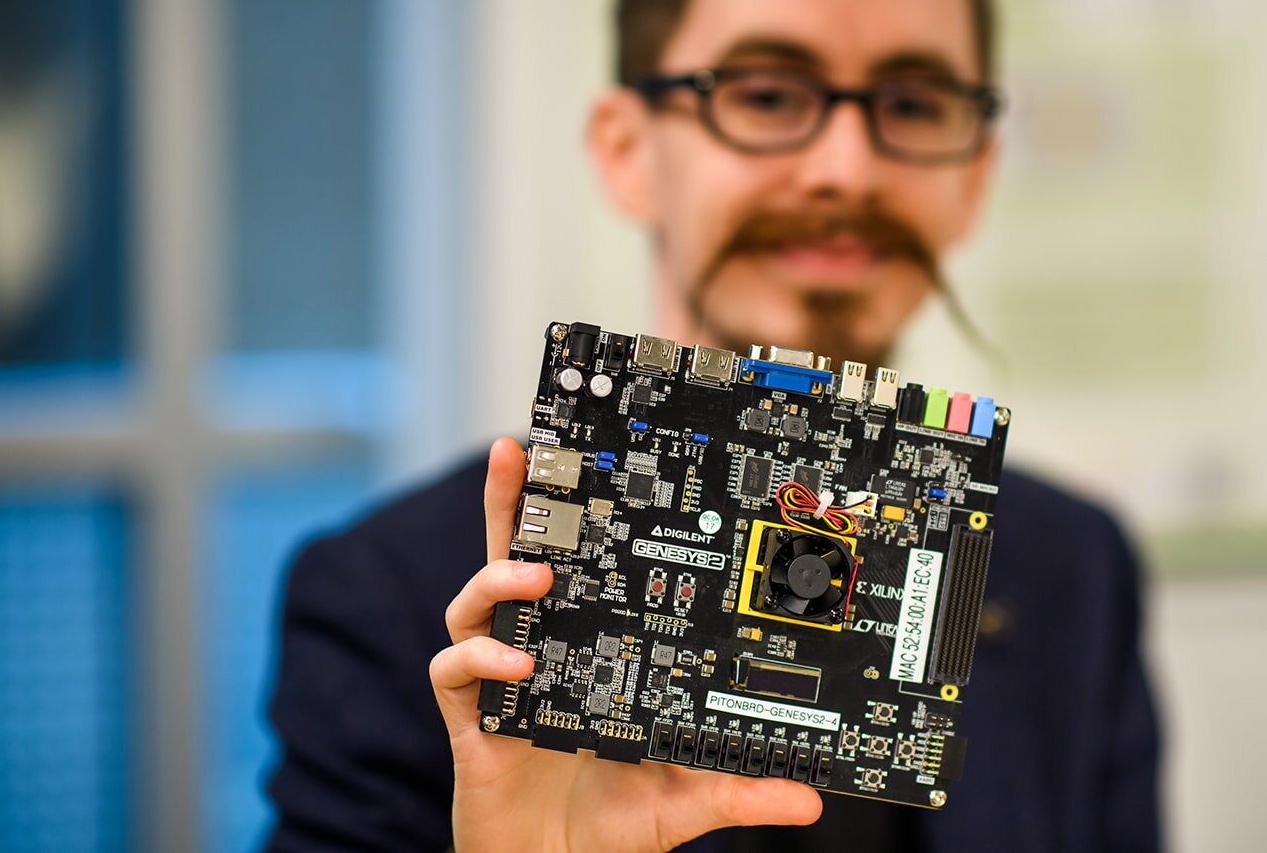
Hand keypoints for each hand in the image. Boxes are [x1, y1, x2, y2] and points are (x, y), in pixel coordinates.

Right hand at [430, 436, 822, 851]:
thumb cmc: (612, 824)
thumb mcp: (687, 799)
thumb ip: (740, 790)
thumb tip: (812, 800)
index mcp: (589, 650)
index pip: (584, 572)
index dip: (582, 517)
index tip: (599, 463)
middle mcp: (541, 652)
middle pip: (517, 560)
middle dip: (515, 501)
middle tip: (521, 450)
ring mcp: (501, 680)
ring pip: (475, 602)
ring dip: (499, 579)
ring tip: (537, 578)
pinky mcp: (471, 717)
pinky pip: (454, 669)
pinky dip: (479, 658)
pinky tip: (518, 666)